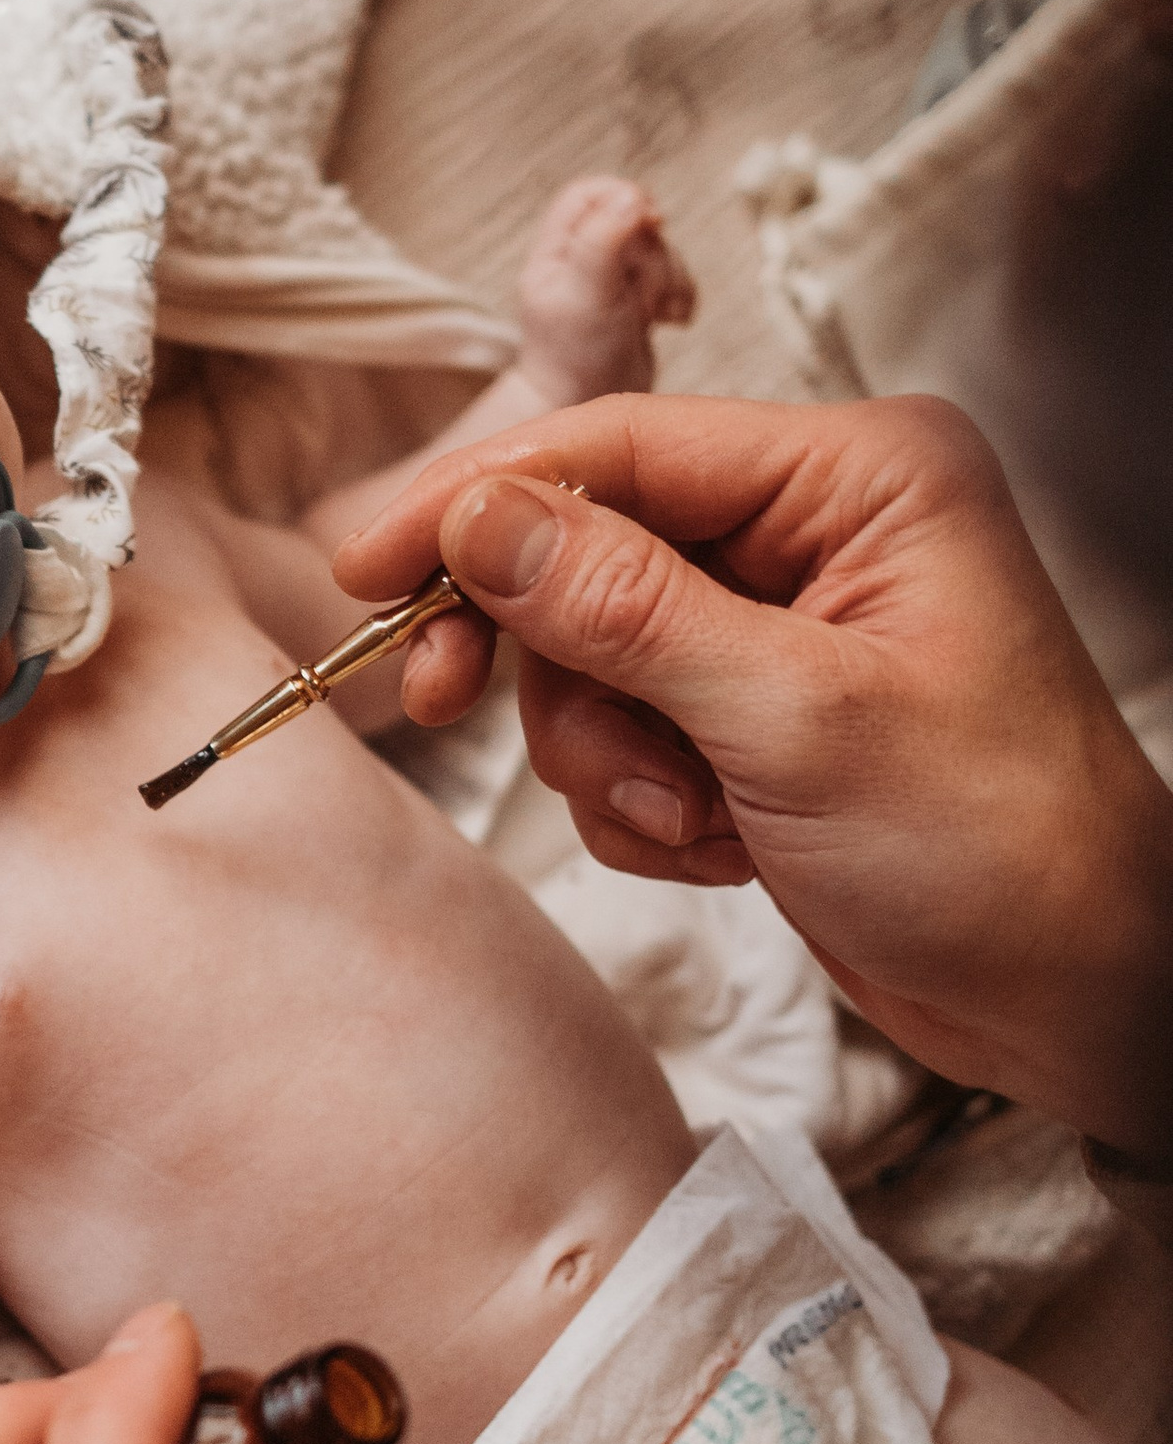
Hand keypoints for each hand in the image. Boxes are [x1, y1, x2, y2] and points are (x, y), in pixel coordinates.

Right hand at [335, 392, 1172, 1157]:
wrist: (1079, 997)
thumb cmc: (1002, 848)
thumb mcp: (795, 720)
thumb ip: (624, 610)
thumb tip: (480, 516)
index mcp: (858, 476)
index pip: (621, 447)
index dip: (477, 500)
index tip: (364, 563)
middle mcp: (819, 529)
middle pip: (585, 548)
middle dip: (552, 661)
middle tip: (444, 703)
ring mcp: (784, 625)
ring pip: (590, 655)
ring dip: (610, 755)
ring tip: (696, 817)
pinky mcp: (757, 714)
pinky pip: (624, 732)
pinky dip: (643, 802)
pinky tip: (723, 844)